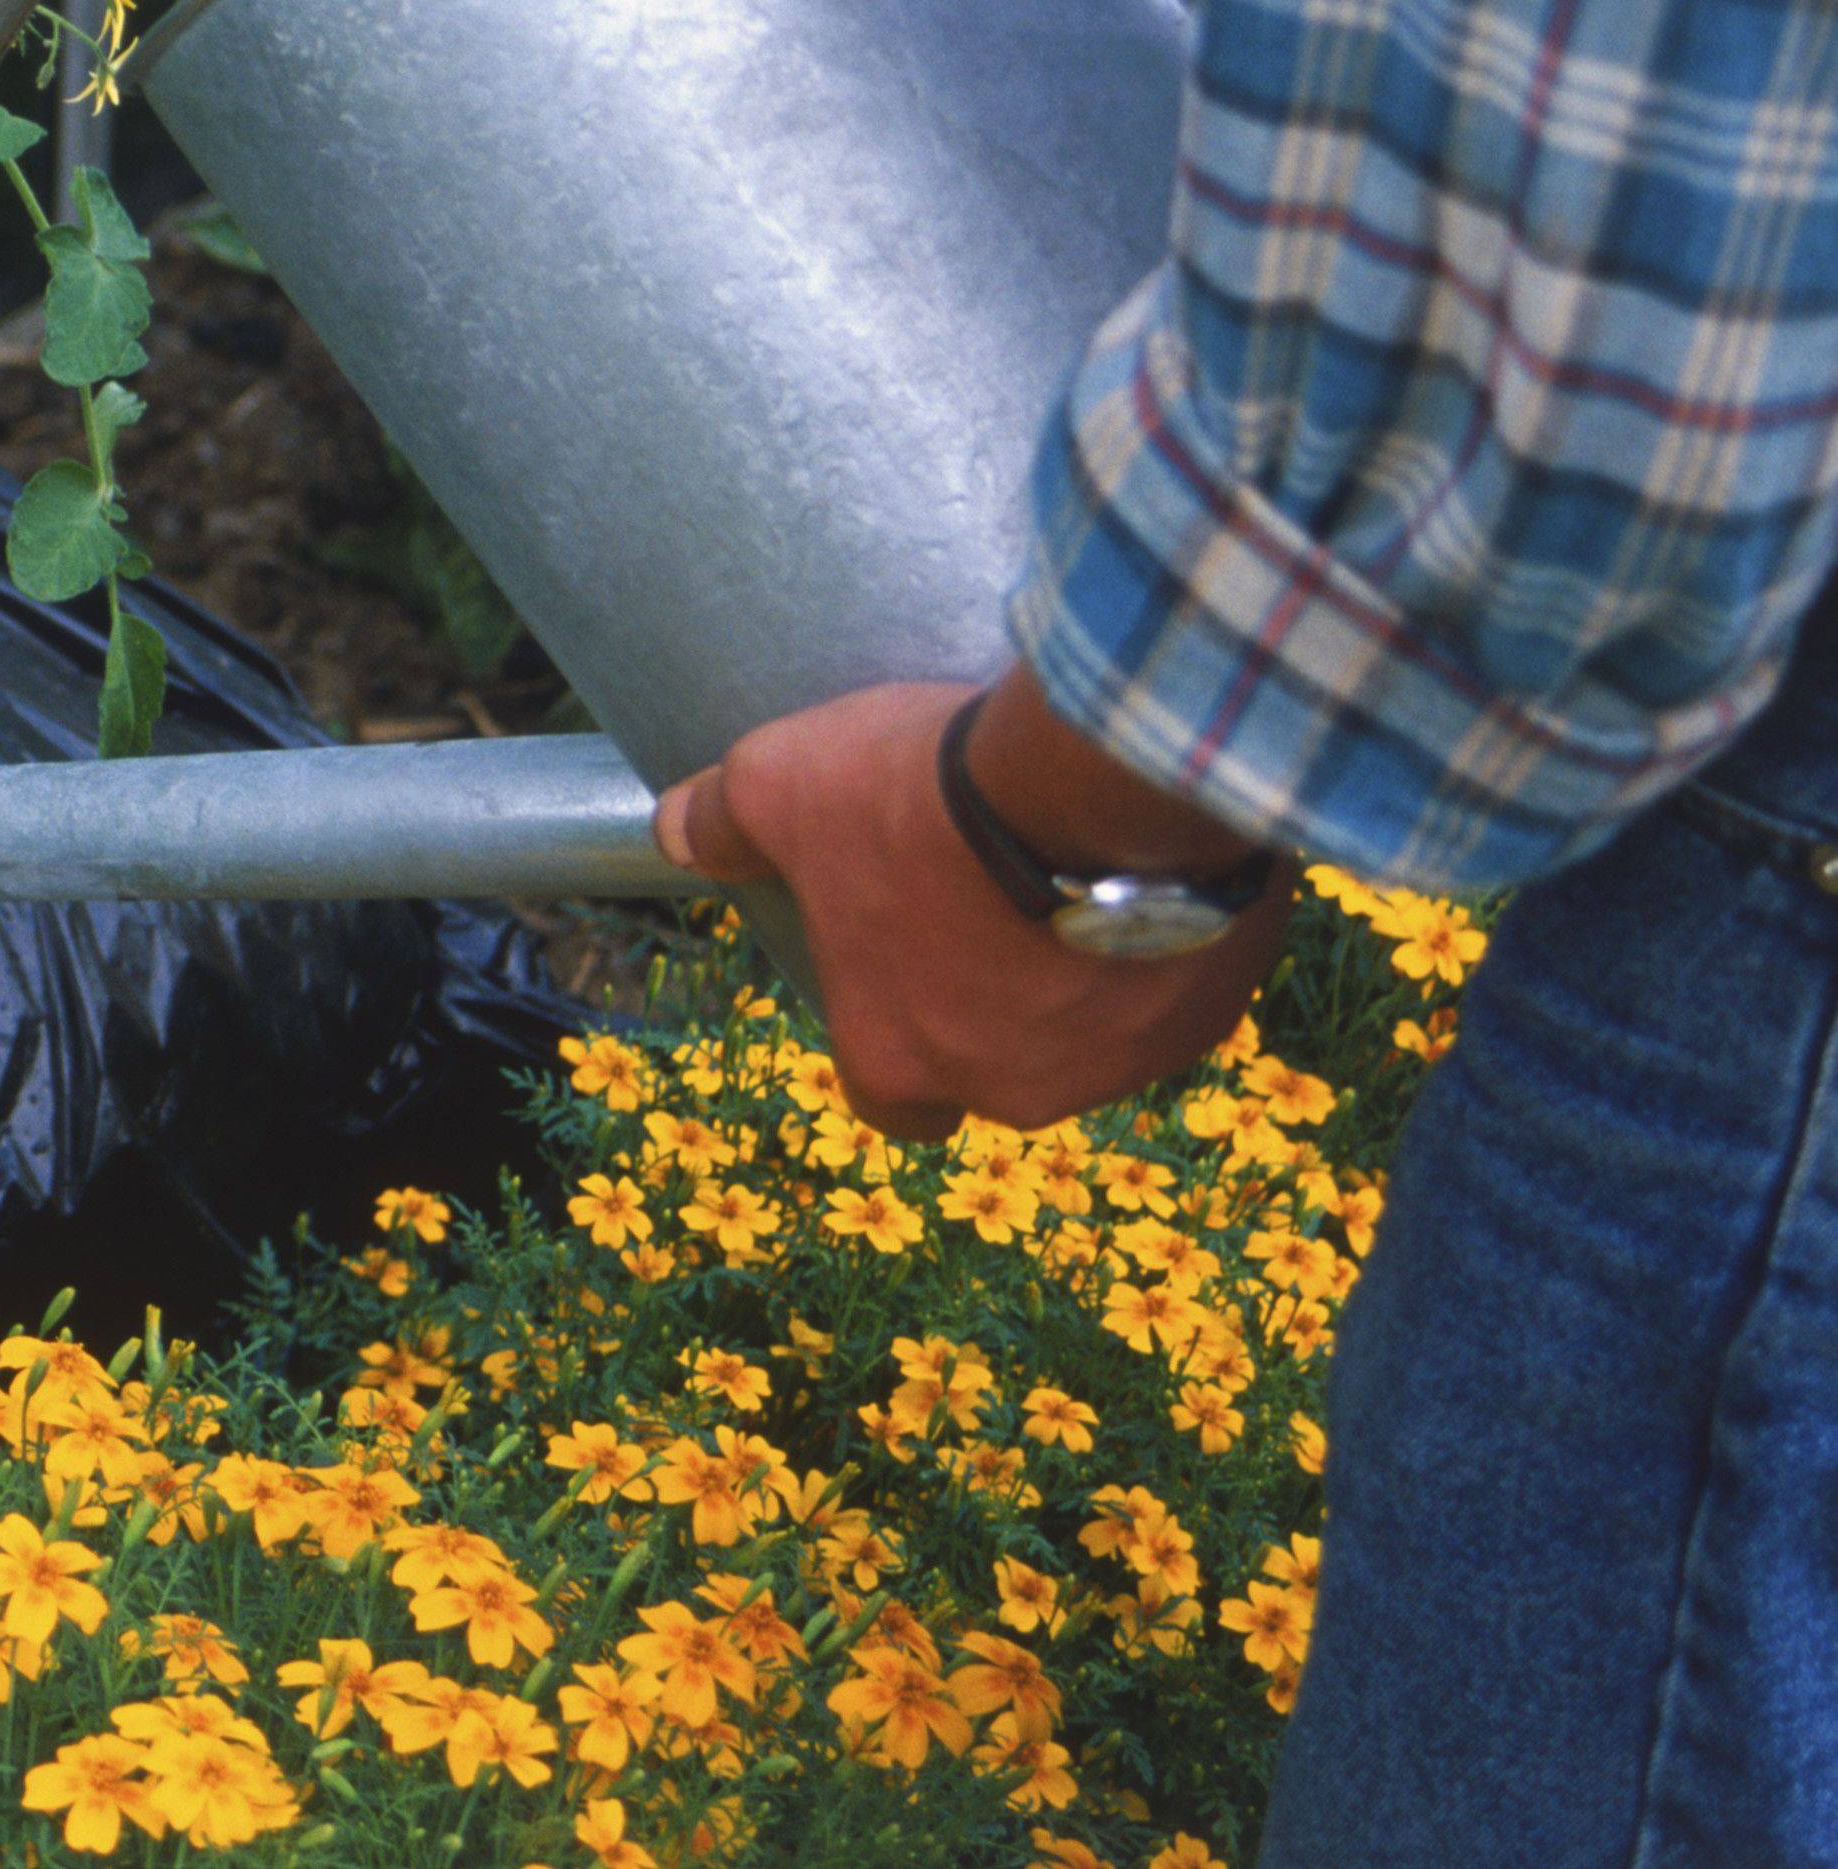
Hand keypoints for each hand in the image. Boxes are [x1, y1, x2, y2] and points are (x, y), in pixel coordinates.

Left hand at [653, 666, 1283, 1137]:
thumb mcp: (781, 784)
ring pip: (1090, 1034)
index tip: (892, 970)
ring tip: (1066, 869)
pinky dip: (1158, 944)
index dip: (883, 1039)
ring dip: (1076, 972)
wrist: (1093, 786)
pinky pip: (1175, 990)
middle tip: (986, 901)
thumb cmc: (916, 801)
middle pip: (992, 1066)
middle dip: (988, 1001)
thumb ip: (723, 819)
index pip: (883, 1099)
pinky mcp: (1209, 1015)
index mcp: (901, 1062)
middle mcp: (1012, 1090)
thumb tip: (675, 829)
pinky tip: (1140, 868)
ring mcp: (1119, 1062)